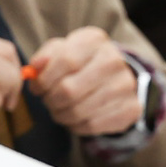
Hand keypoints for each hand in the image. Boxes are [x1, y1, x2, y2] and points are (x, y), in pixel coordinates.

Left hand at [26, 27, 142, 135]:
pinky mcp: (131, 109)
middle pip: (69, 90)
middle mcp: (114, 60)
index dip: (44, 79)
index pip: (65, 61)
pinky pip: (92, 125)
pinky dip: (77, 126)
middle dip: (51, 100)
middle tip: (48, 101)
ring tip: (60, 109)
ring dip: (61, 115)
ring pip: (78, 111)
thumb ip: (44, 57)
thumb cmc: (79, 63)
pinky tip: (76, 117)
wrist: (113, 77)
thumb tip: (34, 68)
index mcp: (94, 40)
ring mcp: (125, 85)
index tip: (37, 88)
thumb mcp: (60, 52)